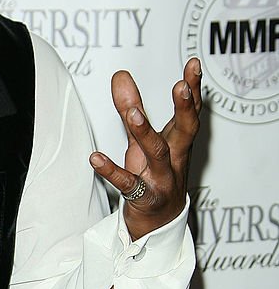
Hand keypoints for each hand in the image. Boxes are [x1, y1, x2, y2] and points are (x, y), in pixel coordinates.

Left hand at [89, 58, 201, 240]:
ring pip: (157, 154)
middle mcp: (175, 159)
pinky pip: (128, 184)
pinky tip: (95, 158)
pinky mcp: (145, 198)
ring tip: (133, 113)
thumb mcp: (142, 140)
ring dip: (146, 133)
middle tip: (181, 86)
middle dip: (184, 108)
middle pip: (185, 131)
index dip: (193, 88)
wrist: (158, 224)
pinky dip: (111, 171)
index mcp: (177, 142)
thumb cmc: (155, 176)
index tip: (194, 64)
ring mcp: (163, 179)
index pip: (190, 112)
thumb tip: (120, 75)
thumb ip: (131, 107)